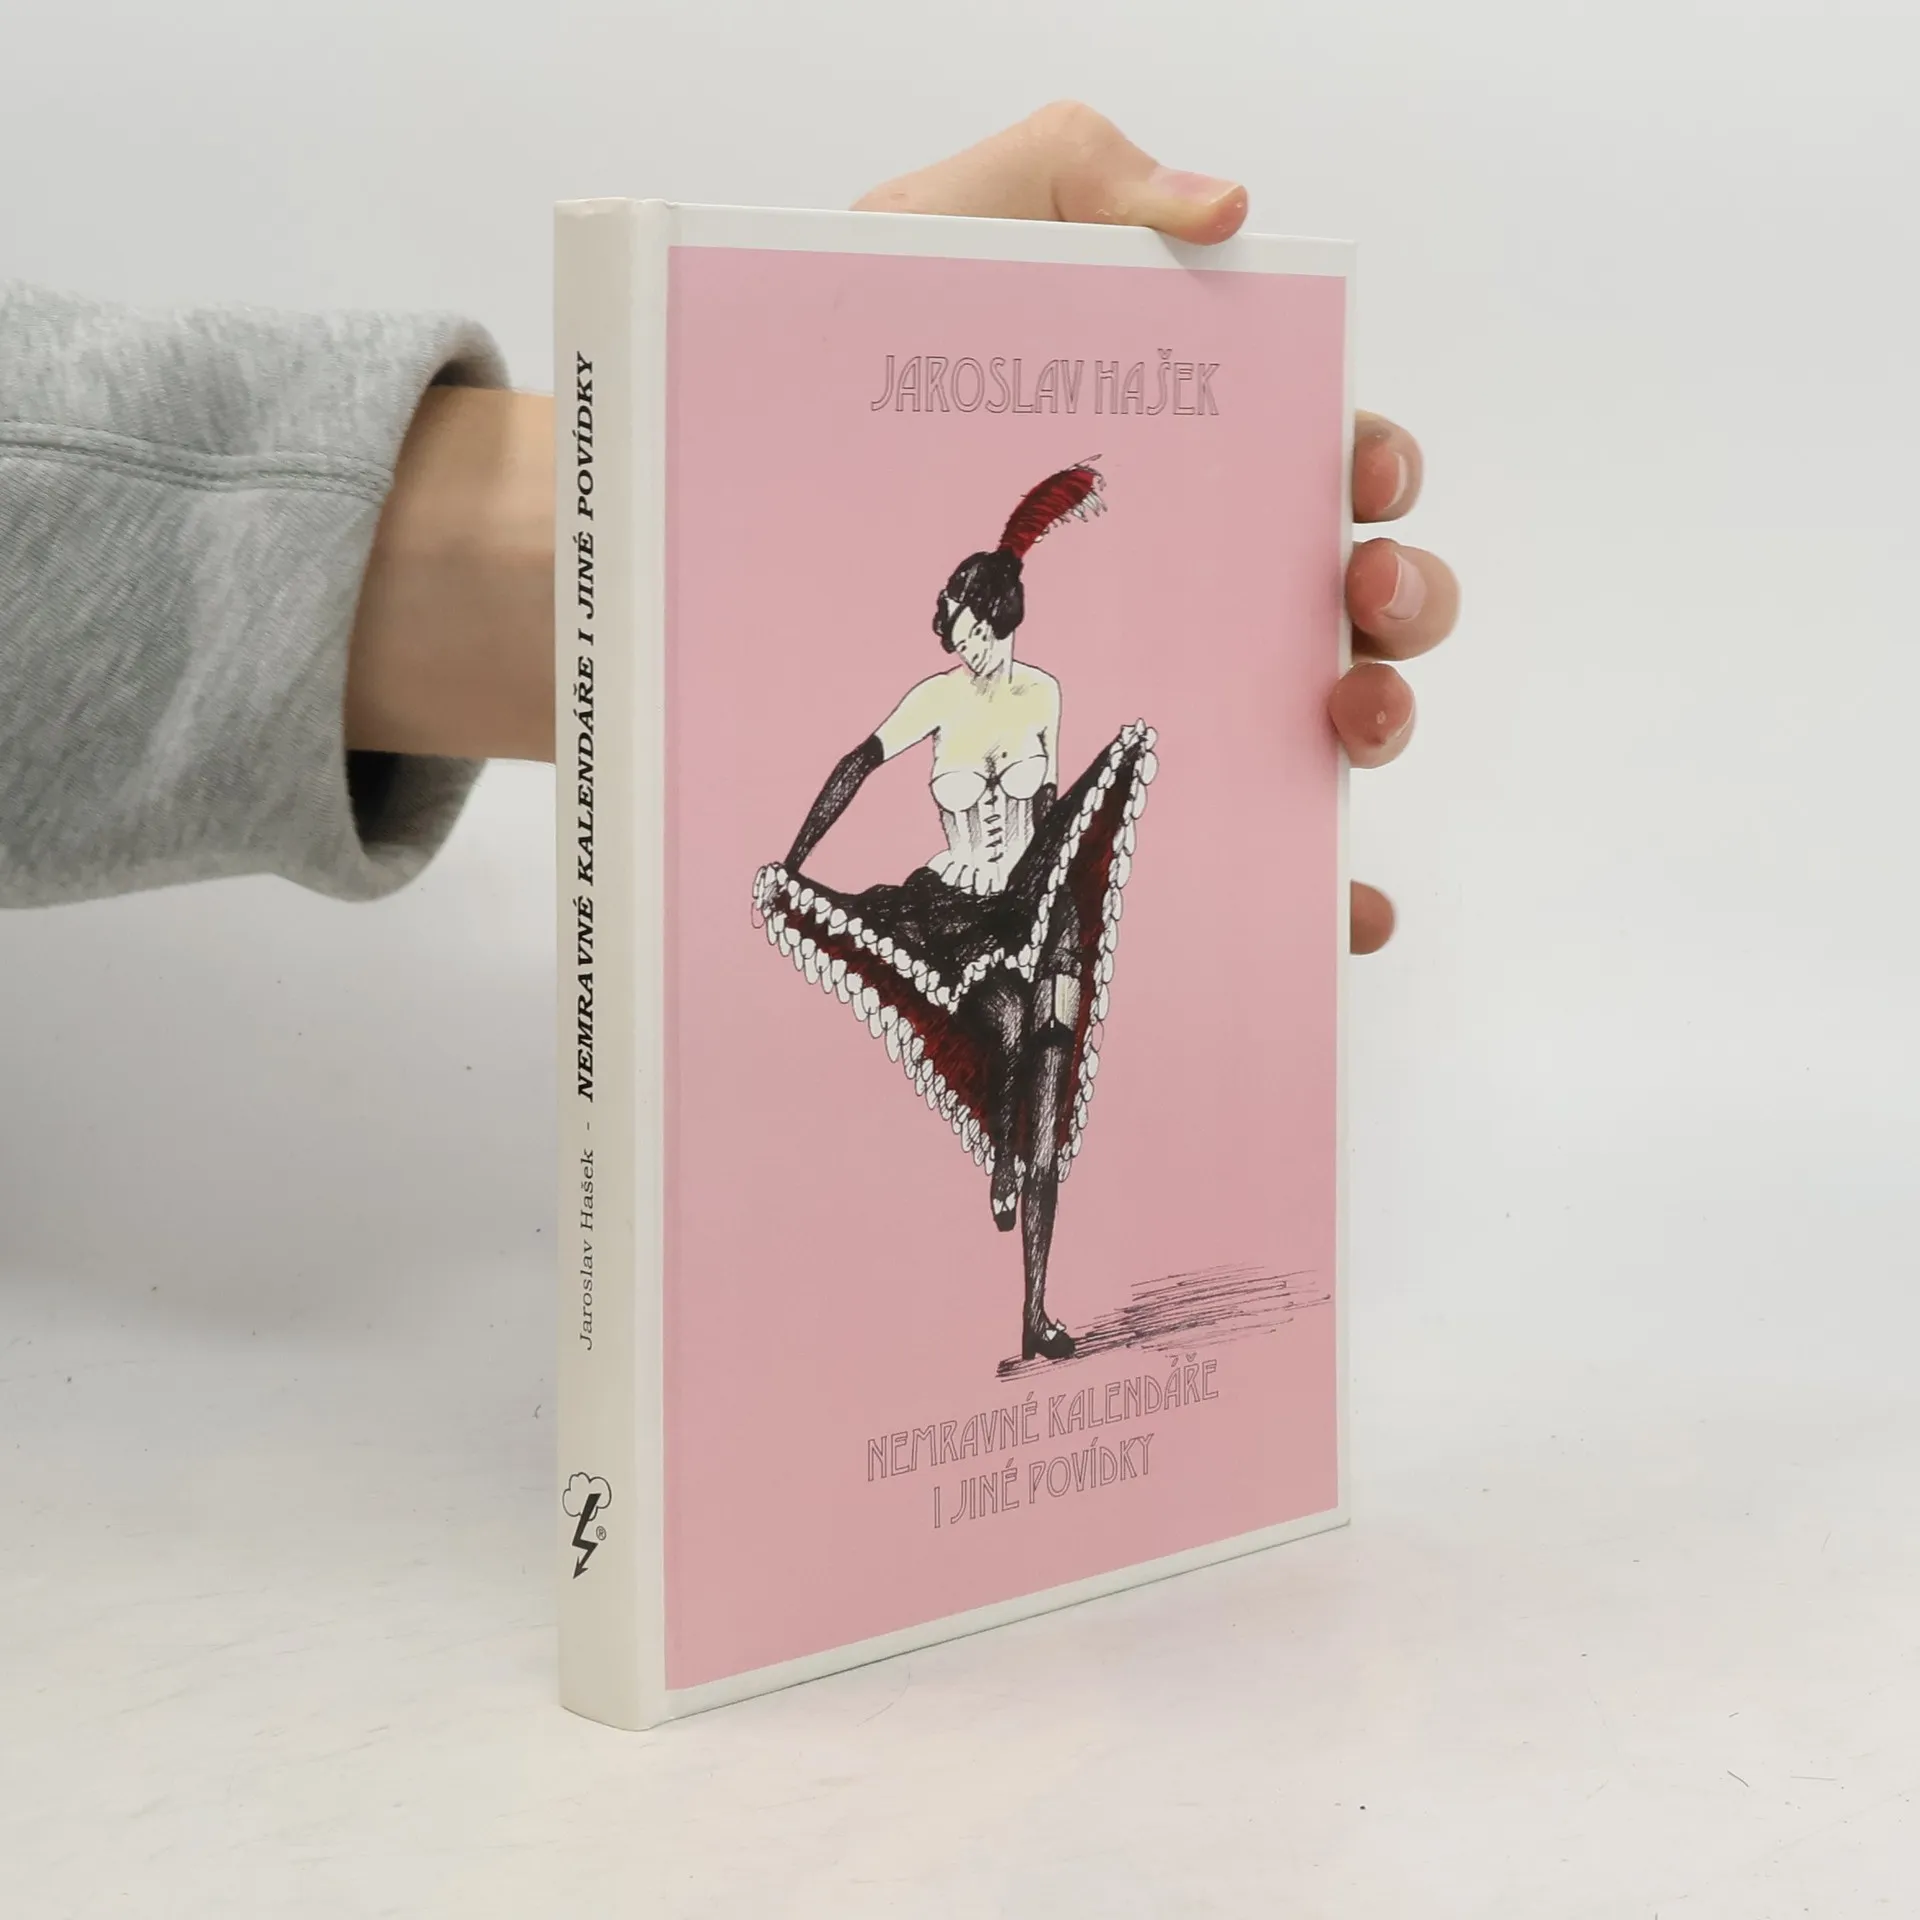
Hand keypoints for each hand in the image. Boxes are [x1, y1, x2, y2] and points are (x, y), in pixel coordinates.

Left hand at [857, 102, 1458, 954]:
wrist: (685, 529)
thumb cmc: (810, 392)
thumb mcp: (937, 239)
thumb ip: (1074, 174)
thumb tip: (1232, 208)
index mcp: (1169, 468)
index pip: (1310, 462)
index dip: (1369, 463)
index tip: (1360, 472)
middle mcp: (1182, 590)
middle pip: (1346, 597)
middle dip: (1400, 595)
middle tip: (1363, 594)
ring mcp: (1152, 705)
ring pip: (1321, 725)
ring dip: (1379, 722)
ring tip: (1346, 721)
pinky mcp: (1095, 818)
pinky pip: (1241, 866)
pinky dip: (1320, 896)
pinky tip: (1344, 915)